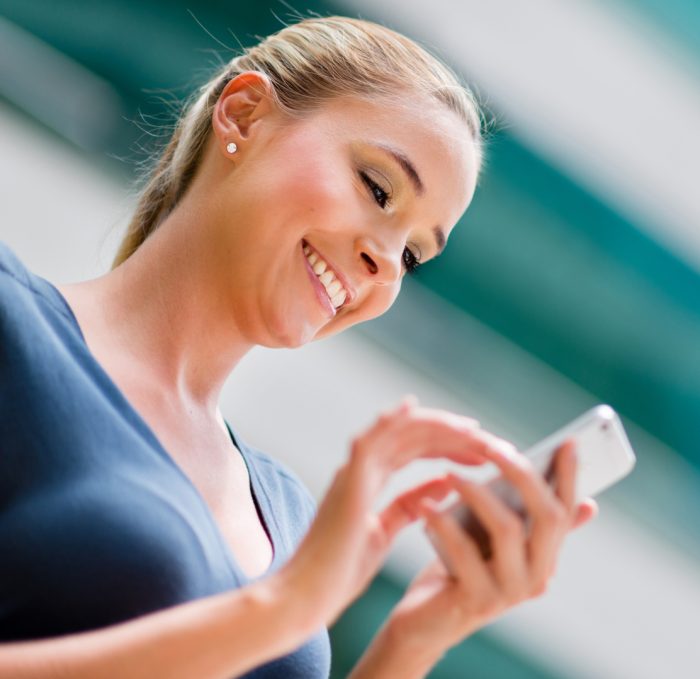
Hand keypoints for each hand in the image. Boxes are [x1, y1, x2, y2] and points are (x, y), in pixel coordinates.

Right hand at [278, 396, 520, 628]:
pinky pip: (370, 440)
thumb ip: (411, 505)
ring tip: (471, 429)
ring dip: (437, 426)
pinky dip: (390, 420)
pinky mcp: (348, 481)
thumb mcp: (386, 532)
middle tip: (487, 438)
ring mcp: (352, 471)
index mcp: (368, 481)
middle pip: (411, 436)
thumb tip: (444, 481)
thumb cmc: (339, 572)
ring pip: (398, 431)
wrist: (307, 598)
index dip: (446, 444)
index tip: (480, 449)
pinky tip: (412, 407)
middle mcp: (360, 469)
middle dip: (451, 434)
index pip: (413, 449)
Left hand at [380, 440, 597, 660]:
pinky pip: (463, 550)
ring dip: (477, 493)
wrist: (425, 622)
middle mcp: (537, 578)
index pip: (564, 511)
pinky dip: (442, 521)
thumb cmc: (460, 570)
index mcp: (544, 558)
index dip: (569, 477)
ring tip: (449, 473)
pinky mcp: (476, 599)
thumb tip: (578, 499)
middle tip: (492, 446)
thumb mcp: (493, 542)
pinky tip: (424, 505)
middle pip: (545, 517)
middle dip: (522, 474)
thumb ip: (524, 519)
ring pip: (507, 529)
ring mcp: (509, 592)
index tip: (568, 442)